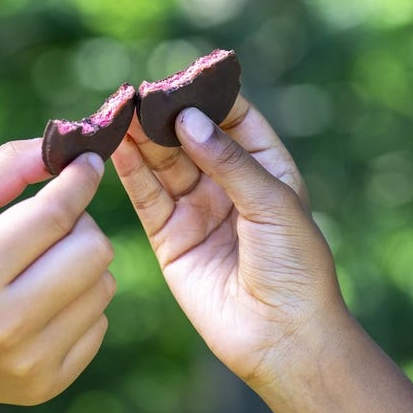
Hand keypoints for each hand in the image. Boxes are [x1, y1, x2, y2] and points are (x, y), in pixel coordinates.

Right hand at [0, 140, 115, 410]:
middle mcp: (4, 325)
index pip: (55, 215)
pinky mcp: (44, 384)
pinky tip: (39, 301)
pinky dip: (78, 303)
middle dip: (79, 223)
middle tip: (51, 221)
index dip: (79, 180)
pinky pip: (98, 323)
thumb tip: (69, 149)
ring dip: (80, 264)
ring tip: (39, 264)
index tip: (88, 162)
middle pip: (94, 251)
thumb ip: (4, 168)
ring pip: (103, 286)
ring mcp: (27, 362)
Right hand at [111, 96, 343, 387]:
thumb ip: (228, 160)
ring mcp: (197, 210)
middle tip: (137, 94)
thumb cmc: (295, 266)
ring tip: (119, 113)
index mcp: (265, 168)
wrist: (283, 336)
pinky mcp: (170, 238)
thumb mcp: (272, 202)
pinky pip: (147, 198)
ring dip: (142, 139)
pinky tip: (117, 147)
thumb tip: (187, 119)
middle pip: (190, 138)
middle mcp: (228, 185)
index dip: (207, 96)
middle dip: (165, 116)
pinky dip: (131, 172)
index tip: (181, 76)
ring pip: (163, 164)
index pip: (233, 119)